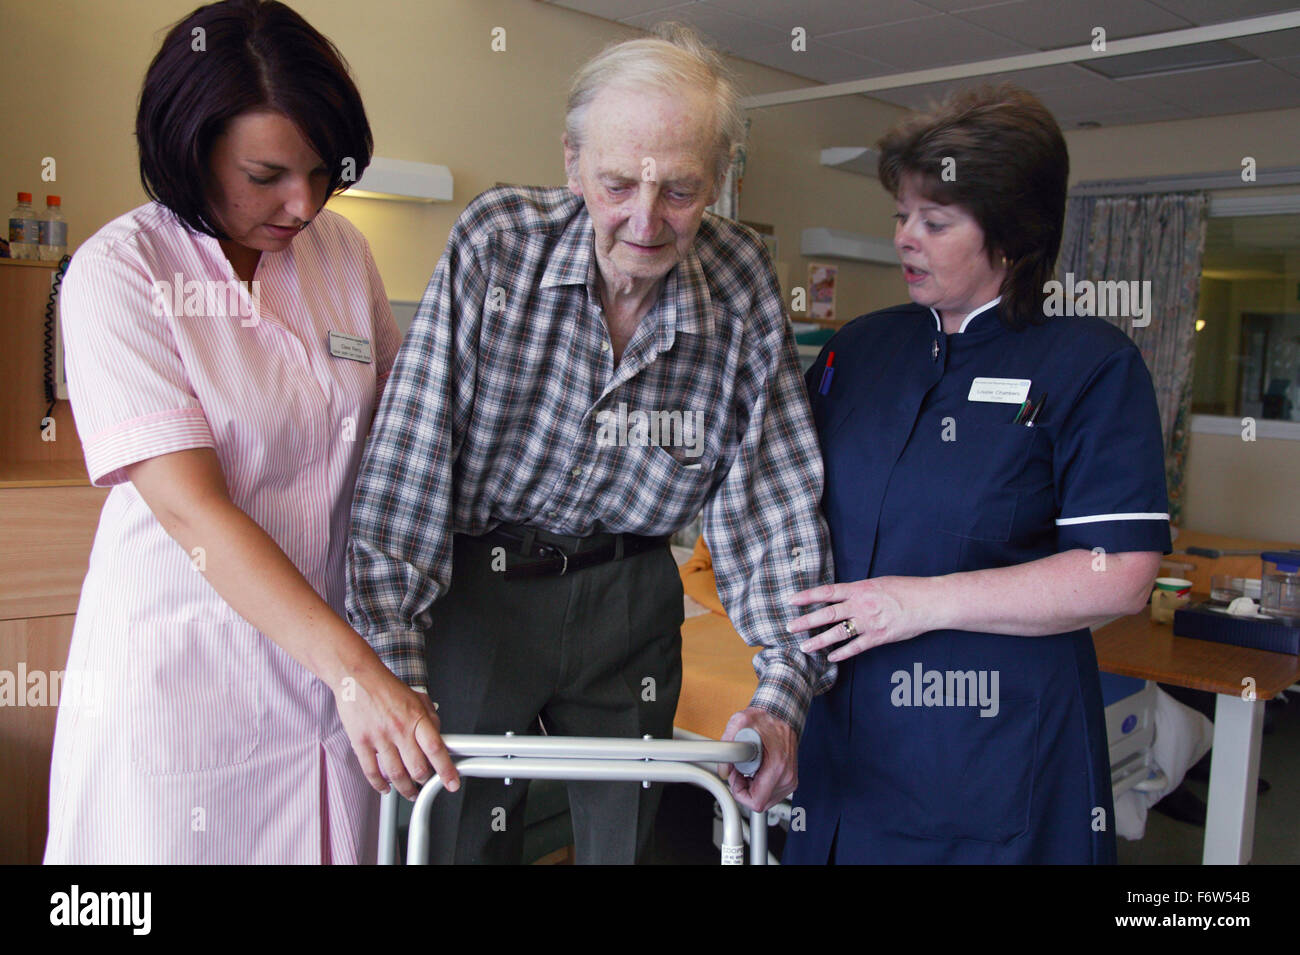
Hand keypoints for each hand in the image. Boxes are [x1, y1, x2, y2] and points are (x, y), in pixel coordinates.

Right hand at [333, 666, 459, 798]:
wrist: (357, 677)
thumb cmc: (386, 687)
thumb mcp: (418, 698)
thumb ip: (431, 718)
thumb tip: (440, 738)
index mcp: (416, 718)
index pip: (436, 749)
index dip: (446, 770)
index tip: (452, 783)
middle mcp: (399, 729)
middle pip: (417, 768)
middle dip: (424, 781)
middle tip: (426, 783)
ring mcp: (379, 737)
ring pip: (396, 775)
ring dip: (405, 789)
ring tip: (409, 792)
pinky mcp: (361, 742)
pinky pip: (371, 772)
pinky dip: (380, 786)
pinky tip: (385, 788)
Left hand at [720, 707, 796, 812]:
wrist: (782, 714)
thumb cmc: (765, 718)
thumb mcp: (740, 722)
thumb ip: (727, 745)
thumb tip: (723, 771)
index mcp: (778, 766)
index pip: (756, 801)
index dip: (740, 792)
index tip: (736, 776)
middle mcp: (787, 777)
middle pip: (760, 803)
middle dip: (744, 790)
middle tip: (740, 770)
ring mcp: (790, 780)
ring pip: (765, 800)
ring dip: (752, 788)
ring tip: (748, 768)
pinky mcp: (790, 781)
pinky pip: (770, 795)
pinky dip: (760, 786)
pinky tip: (757, 770)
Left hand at [788, 577, 930, 662]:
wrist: (929, 602)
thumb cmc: (906, 589)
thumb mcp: (878, 583)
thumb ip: (859, 590)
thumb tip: (842, 596)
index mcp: (860, 588)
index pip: (827, 592)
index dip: (807, 596)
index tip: (791, 600)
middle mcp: (861, 605)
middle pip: (827, 614)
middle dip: (806, 621)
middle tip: (789, 627)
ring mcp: (869, 622)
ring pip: (838, 633)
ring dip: (819, 641)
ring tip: (804, 647)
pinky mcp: (879, 637)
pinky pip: (856, 647)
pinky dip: (842, 653)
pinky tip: (831, 658)